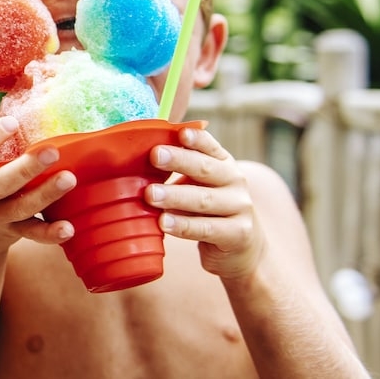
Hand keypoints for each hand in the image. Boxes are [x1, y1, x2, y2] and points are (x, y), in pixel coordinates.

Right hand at [0, 91, 75, 260]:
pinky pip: (31, 234)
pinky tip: (70, 227)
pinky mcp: (12, 234)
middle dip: (26, 168)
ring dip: (45, 195)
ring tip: (70, 178)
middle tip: (53, 150)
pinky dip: (50, 234)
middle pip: (0, 183)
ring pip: (20, 208)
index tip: (12, 121)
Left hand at [145, 127, 265, 279]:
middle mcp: (235, 181)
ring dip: (175, 196)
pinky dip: (183, 225)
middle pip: (205, 169)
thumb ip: (179, 173)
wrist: (242, 247)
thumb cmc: (209, 209)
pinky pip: (206, 228)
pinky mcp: (237, 233)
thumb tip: (137, 163)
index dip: (196, 138)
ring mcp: (239, 207)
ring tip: (151, 194)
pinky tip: (163, 222)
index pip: (210, 146)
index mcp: (223, 163)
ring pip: (204, 199)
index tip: (180, 132)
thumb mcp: (199, 186)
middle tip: (154, 155)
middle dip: (179, 160)